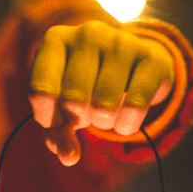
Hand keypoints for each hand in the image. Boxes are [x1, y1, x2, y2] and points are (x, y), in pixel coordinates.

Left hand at [29, 20, 174, 165]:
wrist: (135, 68)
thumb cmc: (89, 89)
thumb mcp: (63, 108)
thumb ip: (57, 134)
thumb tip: (69, 157)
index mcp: (55, 41)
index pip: (41, 92)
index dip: (49, 119)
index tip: (58, 121)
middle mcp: (87, 34)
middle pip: (73, 100)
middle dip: (80, 120)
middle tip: (87, 114)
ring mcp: (121, 42)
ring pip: (105, 105)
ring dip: (105, 124)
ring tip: (106, 114)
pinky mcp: (151, 58)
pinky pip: (136, 106)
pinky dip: (127, 125)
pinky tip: (126, 120)